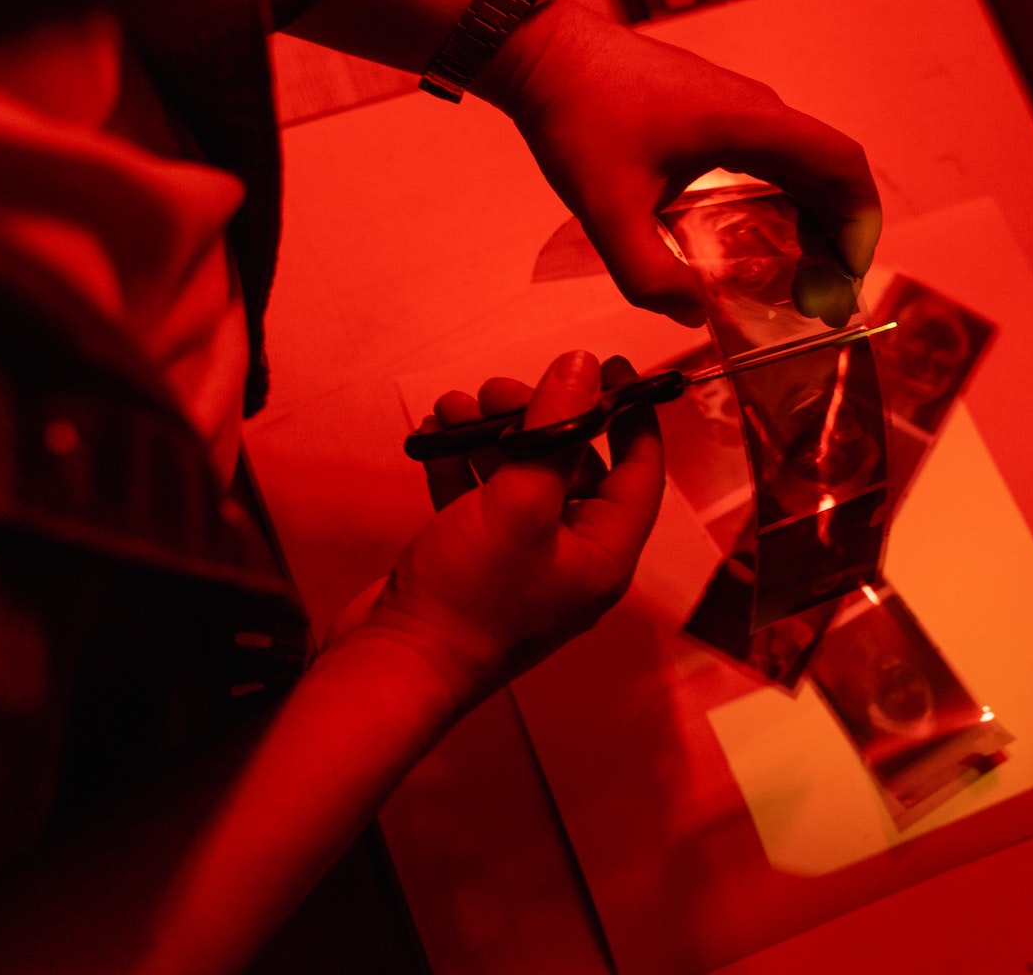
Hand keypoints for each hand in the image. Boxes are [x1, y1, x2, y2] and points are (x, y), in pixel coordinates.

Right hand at [346, 350, 663, 712]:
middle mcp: (570, 558)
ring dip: (490, 435)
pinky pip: (478, 498)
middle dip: (539, 419)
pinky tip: (433, 435)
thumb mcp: (518, 504)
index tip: (615, 366)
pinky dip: (460, 463)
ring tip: (456, 405)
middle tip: (500, 389)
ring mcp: (520, 562)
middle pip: (572, 467)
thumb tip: (582, 366)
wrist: (393, 666)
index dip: (632, 415)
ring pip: (520, 477)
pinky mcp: (473, 561)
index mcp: (602, 553)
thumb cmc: (468, 597)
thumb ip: (554, 431)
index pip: (640, 472)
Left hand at [481, 2, 880, 326]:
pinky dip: (783, 201)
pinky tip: (757, 242)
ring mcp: (737, 107)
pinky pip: (771, 158)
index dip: (860, 223)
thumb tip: (694, 314)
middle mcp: (756, 110)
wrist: (544, 53)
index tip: (849, 277)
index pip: (842, 165)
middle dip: (839, 237)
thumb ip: (648, 274)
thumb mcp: (606, 209)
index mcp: (749, 123)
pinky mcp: (714, 111)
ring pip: (802, 165)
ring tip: (798, 280)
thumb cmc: (578, 116)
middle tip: (822, 300)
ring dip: (812, 220)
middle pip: (830, 170)